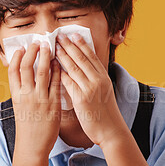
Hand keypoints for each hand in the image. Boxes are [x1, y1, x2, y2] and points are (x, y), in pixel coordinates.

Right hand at [8, 41, 60, 155]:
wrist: (32, 145)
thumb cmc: (27, 126)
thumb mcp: (19, 107)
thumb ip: (22, 92)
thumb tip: (25, 77)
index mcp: (15, 95)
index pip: (12, 71)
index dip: (16, 57)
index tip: (22, 47)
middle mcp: (26, 95)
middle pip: (27, 67)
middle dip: (32, 52)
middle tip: (38, 42)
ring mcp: (39, 99)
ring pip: (42, 72)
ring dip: (46, 57)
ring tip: (49, 47)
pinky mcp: (53, 104)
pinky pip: (56, 83)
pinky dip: (57, 71)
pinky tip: (60, 63)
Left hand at [55, 32, 126, 146]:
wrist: (112, 131)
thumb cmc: (106, 114)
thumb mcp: (105, 93)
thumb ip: (96, 81)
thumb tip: (86, 71)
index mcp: (104, 78)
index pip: (92, 56)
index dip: (82, 44)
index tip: (73, 34)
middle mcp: (98, 80)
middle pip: (82, 58)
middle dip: (70, 45)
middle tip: (59, 35)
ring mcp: (90, 89)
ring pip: (74, 68)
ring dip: (63, 56)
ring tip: (54, 46)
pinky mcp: (82, 99)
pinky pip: (68, 83)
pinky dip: (60, 73)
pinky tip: (52, 67)